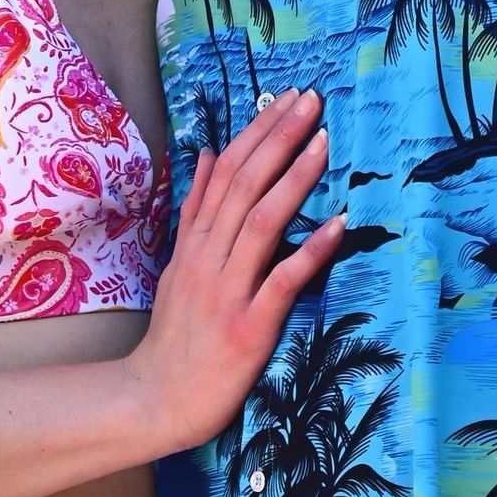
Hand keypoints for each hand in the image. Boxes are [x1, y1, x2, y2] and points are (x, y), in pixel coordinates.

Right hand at [129, 90, 342, 455]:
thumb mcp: (178, 264)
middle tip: (310, 101)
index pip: (226, 171)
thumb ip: (194, 210)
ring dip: (294, 179)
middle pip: (244, 185)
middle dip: (279, 138)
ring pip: (261, 222)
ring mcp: (227, 291)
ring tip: (323, 142)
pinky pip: (282, 281)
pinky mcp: (248, 327)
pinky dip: (310, 250)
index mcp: (195, 241)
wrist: (158, 398)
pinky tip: (339, 224)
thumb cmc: (176, 335)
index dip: (258, 132)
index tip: (287, 99)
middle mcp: (209, 257)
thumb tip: (203, 154)